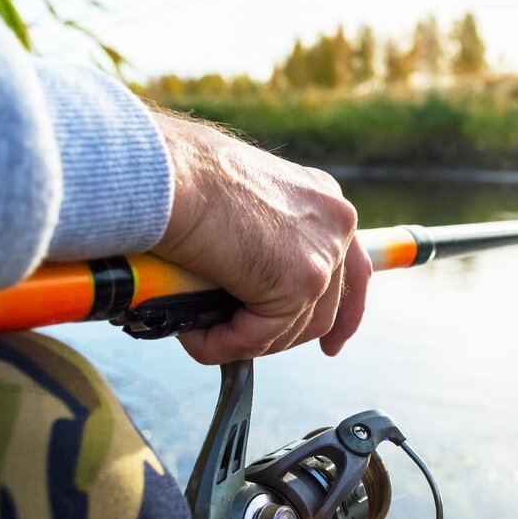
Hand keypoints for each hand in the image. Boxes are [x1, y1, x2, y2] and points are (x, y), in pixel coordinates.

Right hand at [151, 113, 369, 364]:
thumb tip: (244, 278)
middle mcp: (334, 223)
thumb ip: (259, 235)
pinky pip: (264, 335)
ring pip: (297, 328)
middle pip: (328, 304)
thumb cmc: (181, 175)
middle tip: (249, 345)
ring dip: (249, 342)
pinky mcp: (302, 283)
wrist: (167, 173)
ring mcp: (323, 254)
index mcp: (322, 199)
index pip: (350, 266)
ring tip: (207, 335)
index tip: (332, 343)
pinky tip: (199, 338)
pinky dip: (228, 345)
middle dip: (290, 335)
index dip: (345, 311)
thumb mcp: (239, 198)